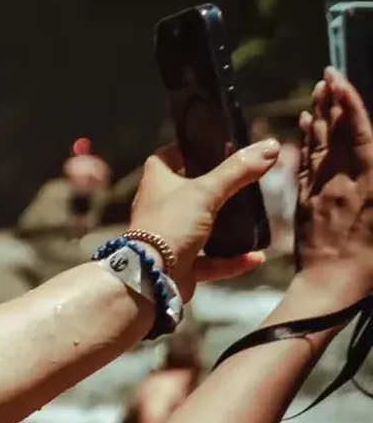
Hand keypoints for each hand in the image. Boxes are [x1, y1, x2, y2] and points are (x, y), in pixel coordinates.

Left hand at [124, 137, 278, 290]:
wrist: (152, 276)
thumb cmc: (171, 224)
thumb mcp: (206, 192)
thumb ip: (238, 171)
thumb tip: (270, 146)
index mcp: (157, 183)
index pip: (166, 158)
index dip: (183, 150)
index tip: (207, 148)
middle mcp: (160, 208)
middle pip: (187, 193)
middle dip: (212, 190)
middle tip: (240, 184)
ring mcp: (169, 238)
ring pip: (200, 228)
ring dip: (225, 228)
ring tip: (251, 221)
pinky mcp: (180, 265)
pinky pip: (210, 262)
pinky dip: (232, 260)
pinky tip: (255, 257)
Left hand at [297, 69, 372, 291]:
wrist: (333, 285)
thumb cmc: (370, 259)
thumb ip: (372, 176)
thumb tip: (369, 153)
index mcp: (367, 180)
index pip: (355, 131)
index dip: (347, 102)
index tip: (337, 78)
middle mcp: (342, 179)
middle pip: (337, 132)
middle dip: (332, 101)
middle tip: (327, 75)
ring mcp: (322, 189)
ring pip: (320, 144)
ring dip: (320, 115)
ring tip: (318, 91)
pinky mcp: (308, 202)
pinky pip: (305, 166)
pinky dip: (306, 143)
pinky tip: (305, 127)